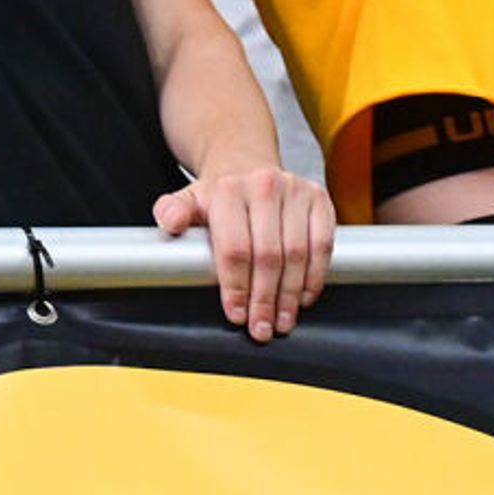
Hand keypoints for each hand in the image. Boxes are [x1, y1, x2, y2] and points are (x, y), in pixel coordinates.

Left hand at [154, 163, 333, 343]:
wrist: (246, 166)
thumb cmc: (218, 195)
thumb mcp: (188, 201)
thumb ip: (172, 212)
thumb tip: (170, 222)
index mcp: (227, 189)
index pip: (234, 247)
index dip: (236, 286)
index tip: (236, 314)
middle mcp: (263, 185)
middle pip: (268, 255)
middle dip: (264, 298)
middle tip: (261, 328)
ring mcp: (295, 190)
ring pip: (298, 254)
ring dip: (291, 294)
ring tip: (282, 320)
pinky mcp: (320, 198)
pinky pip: (323, 245)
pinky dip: (315, 276)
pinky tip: (304, 297)